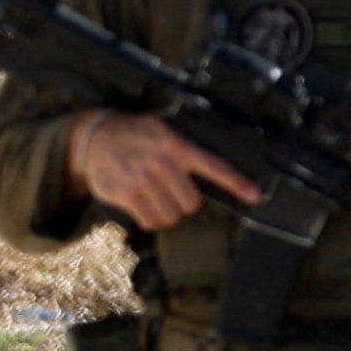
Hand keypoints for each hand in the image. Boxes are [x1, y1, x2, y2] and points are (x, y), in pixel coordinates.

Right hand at [69, 108, 259, 233]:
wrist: (94, 137)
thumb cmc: (134, 135)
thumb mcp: (162, 129)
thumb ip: (184, 148)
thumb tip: (208, 174)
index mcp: (177, 145)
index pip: (214, 166)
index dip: (237, 183)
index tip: (255, 196)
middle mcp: (163, 162)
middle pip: (192, 203)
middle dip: (184, 203)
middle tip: (171, 193)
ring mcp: (144, 179)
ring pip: (171, 215)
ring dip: (166, 213)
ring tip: (154, 198)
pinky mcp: (126, 194)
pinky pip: (150, 221)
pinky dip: (149, 219)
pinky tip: (141, 205)